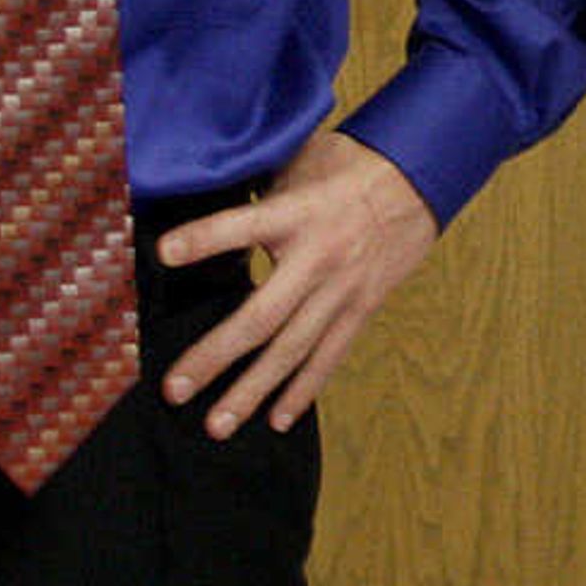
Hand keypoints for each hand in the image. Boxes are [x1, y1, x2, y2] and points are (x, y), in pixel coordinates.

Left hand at [154, 130, 436, 438]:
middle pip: (261, 317)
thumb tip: (204, 192)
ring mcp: (341, 290)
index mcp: (297, 213)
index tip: (164, 253)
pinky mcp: (361, 308)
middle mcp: (318, 258)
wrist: (421, 178)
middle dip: (215, 356)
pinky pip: (329, 357)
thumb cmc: (351, 166)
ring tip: (217, 426)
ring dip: (252, 392)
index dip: (204, 238)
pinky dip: (303, 391)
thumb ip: (257, 187)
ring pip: (292, 351)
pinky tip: (277, 420)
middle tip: (174, 389)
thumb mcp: (301, 160)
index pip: (243, 225)